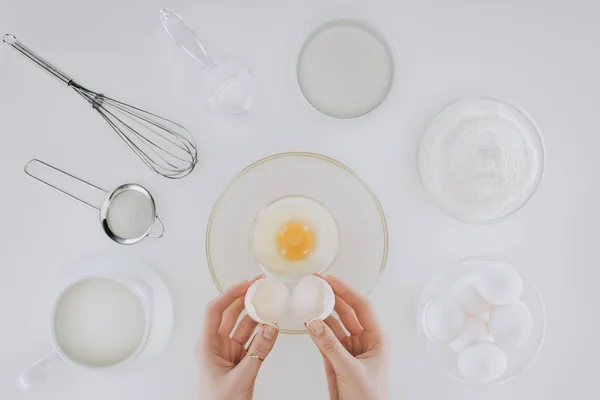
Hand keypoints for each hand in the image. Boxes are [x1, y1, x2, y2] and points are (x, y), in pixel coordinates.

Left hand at [196, 277, 279, 399]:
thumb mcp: (241, 377)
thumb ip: (259, 352)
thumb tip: (271, 328)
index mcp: (207, 346)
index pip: (215, 311)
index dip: (230, 294)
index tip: (246, 284)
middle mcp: (216, 345)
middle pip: (230, 313)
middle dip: (245, 298)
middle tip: (260, 286)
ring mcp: (228, 352)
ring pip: (243, 326)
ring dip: (256, 314)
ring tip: (270, 300)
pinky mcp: (240, 360)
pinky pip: (252, 340)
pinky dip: (262, 331)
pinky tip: (271, 322)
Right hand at [306, 275, 388, 399]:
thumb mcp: (351, 370)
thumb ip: (330, 346)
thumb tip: (315, 323)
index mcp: (376, 339)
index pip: (361, 307)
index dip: (346, 291)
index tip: (330, 280)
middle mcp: (363, 341)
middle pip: (346, 312)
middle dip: (332, 297)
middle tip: (316, 283)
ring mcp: (348, 350)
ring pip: (333, 325)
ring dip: (321, 312)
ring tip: (307, 299)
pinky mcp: (335, 360)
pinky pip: (324, 340)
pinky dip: (315, 330)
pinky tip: (307, 320)